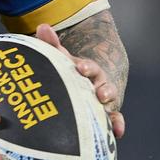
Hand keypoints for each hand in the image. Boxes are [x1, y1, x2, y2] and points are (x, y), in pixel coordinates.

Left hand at [35, 23, 124, 139]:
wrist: (84, 81)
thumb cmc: (68, 70)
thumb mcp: (60, 58)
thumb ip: (51, 44)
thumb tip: (43, 26)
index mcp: (87, 70)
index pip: (89, 67)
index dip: (86, 67)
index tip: (80, 68)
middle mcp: (99, 84)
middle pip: (104, 86)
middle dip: (103, 89)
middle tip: (99, 94)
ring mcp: (103, 100)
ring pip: (111, 103)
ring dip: (110, 107)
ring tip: (106, 113)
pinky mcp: (106, 115)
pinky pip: (114, 120)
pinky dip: (117, 125)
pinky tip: (116, 132)